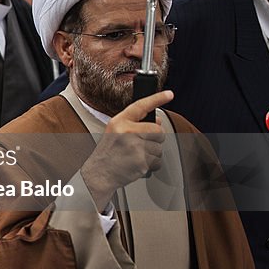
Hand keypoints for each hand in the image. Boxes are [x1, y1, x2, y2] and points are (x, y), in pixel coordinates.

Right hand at [81, 90, 172, 211]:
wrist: (99, 174)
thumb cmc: (108, 154)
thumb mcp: (115, 133)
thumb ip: (135, 125)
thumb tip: (157, 122)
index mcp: (119, 122)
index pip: (141, 106)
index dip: (157, 99)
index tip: (169, 94)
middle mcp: (126, 132)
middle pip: (157, 131)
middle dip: (154, 139)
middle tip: (140, 145)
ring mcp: (134, 146)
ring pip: (159, 147)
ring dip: (152, 154)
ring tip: (135, 156)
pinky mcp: (141, 161)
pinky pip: (157, 161)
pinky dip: (151, 165)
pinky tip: (138, 164)